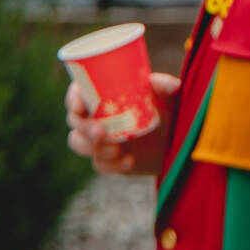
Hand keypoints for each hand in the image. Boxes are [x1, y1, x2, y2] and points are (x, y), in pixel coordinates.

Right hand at [64, 71, 179, 175]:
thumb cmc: (166, 111)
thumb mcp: (167, 97)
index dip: (74, 98)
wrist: (176, 142)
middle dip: (84, 127)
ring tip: (117, 149)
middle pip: (75, 120)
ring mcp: (99, 139)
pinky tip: (130, 161)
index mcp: (104, 95)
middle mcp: (96, 116)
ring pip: (78, 143)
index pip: (79, 92)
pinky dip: (112, 164)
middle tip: (101, 132)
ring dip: (91, 147)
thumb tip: (172, 85)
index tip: (79, 106)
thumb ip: (165, 88)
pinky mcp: (107, 159)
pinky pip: (99, 164)